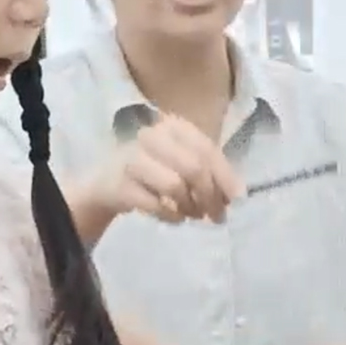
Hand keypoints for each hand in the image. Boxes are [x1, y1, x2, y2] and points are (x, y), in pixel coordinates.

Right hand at [95, 114, 242, 222]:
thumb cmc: (156, 171)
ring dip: (190, 206)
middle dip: (210, 196)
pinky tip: (174, 217)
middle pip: (193, 168)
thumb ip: (211, 173)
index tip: (236, 201)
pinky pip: (156, 204)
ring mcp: (133, 159)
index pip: (207, 150)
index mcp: (173, 127)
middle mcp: (152, 136)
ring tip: (193, 214)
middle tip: (216, 215)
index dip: (225, 177)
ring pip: (175, 185)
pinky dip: (171, 215)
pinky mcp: (121, 185)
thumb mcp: (184, 164)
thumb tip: (236, 195)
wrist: (108, 182)